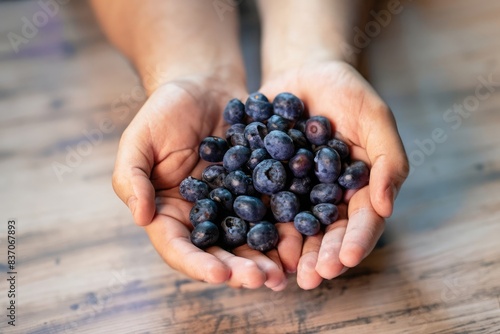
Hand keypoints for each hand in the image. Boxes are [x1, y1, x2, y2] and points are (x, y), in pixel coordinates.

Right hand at [112, 75, 287, 289]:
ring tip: (285, 271)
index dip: (197, 264)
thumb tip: (141, 218)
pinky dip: (285, 228)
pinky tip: (302, 239)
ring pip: (249, 240)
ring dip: (266, 258)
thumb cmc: (164, 110)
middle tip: (263, 279)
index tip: (220, 273)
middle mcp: (202, 216)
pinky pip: (272, 212)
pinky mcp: (258, 189)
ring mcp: (232, 205)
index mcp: (169, 212)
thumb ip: (131, 178)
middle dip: (240, 269)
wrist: (204, 85)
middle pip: (219, 252)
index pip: (179, 247)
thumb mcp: (138, 139)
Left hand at [259, 61, 408, 288]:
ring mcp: (293, 192)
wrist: (304, 71)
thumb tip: (385, 205)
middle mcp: (325, 198)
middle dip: (319, 257)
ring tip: (279, 272)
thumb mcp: (375, 117)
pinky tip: (245, 241)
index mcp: (357, 189)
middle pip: (325, 234)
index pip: (361, 222)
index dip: (354, 242)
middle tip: (309, 278)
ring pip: (292, 228)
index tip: (344, 260)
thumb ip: (388, 159)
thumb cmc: (347, 92)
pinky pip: (258, 205)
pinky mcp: (263, 181)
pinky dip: (254, 225)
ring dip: (286, 253)